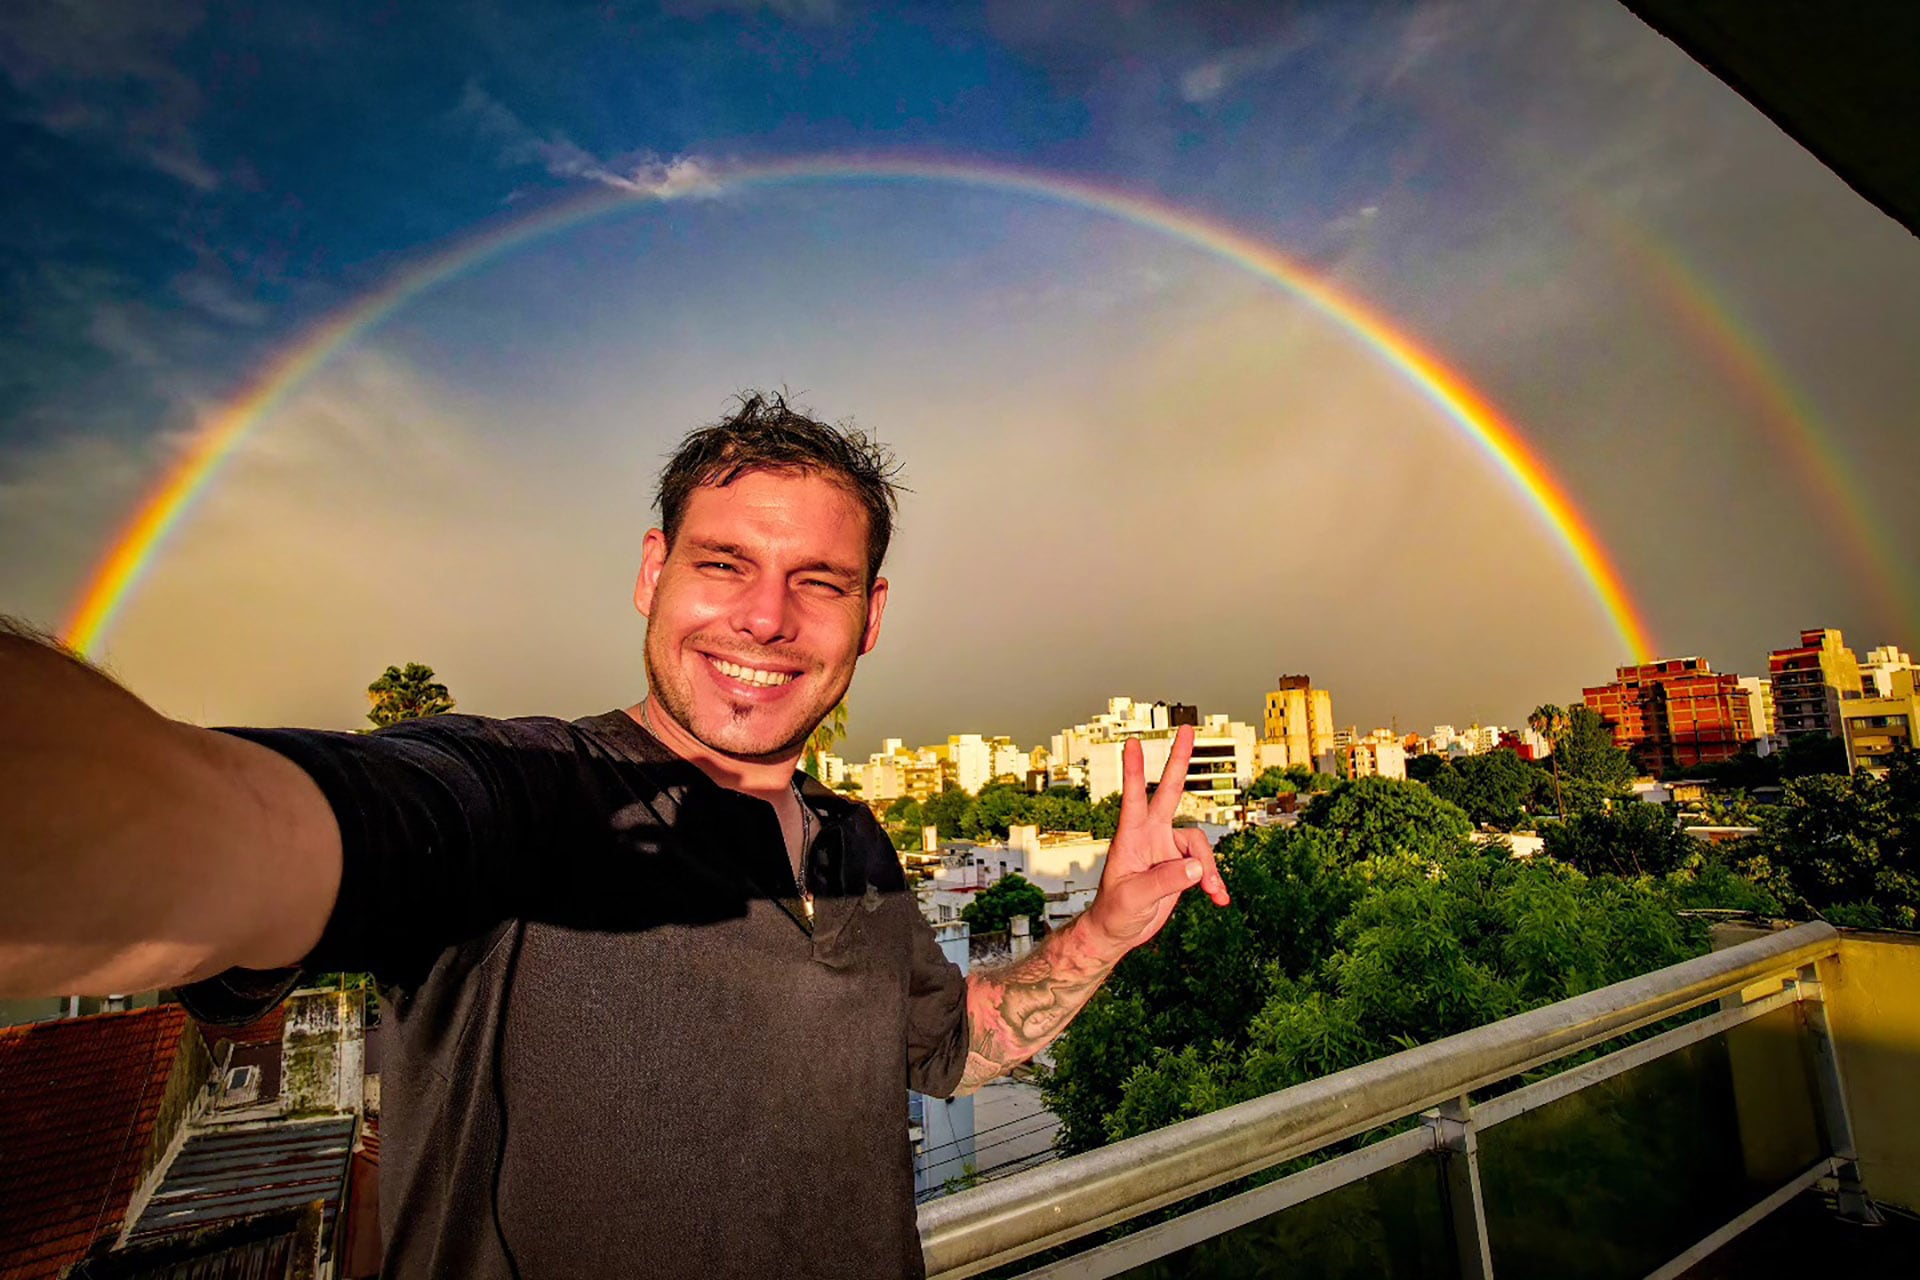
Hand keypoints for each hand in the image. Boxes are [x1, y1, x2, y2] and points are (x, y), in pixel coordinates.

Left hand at [1082, 725, 1230, 956]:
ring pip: (1200, 846)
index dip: (1135, 770)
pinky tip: (1220, 900)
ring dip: (1210, 870)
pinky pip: (1205, 867)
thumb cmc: (1115, 913)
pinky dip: (1214, 882)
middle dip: (1179, 761)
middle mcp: (1150, 836)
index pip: (1133, 797)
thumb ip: (1166, 881)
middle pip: (1170, 792)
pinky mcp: (1180, 867)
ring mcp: (1167, 849)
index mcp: (1131, 837)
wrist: (1119, 932)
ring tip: (1215, 894)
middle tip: (1187, 729)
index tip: (1133, 743)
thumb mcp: (1135, 899)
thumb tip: (1197, 868)